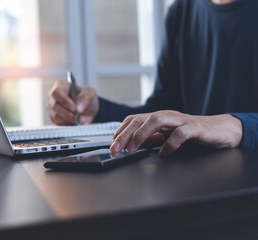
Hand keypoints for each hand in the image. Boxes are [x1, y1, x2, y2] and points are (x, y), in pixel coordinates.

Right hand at [48, 80, 98, 124]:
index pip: (56, 92)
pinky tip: (76, 122)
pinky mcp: (54, 118)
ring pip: (56, 116)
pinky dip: (68, 123)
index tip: (73, 107)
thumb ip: (84, 98)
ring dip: (68, 119)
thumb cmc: (86, 97)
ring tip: (79, 120)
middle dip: (67, 113)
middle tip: (77, 117)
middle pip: (55, 105)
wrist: (88, 108)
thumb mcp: (89, 94)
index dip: (64, 100)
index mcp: (60, 86)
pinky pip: (58, 123)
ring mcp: (52, 108)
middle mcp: (53, 97)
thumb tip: (78, 107)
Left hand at [110, 110, 242, 156]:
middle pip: (141, 119)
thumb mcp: (166, 136)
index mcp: (158, 118)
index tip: (112, 146)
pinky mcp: (196, 128)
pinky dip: (170, 143)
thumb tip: (130, 146)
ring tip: (133, 148)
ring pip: (157, 120)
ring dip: (141, 134)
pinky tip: (163, 154)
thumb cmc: (192, 133)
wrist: (221, 130)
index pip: (133, 119)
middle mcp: (167, 116)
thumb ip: (150, 139)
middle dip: (125, 134)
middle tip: (116, 149)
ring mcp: (181, 120)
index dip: (120, 132)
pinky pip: (181, 133)